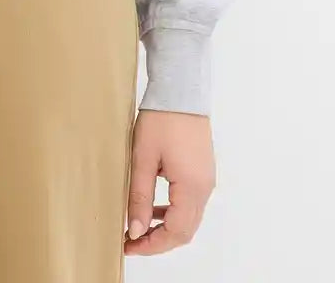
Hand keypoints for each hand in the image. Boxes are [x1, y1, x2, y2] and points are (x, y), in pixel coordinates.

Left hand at [123, 109, 216, 255]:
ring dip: (165, 228)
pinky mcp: (203, 171)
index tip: (128, 245)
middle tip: (131, 240)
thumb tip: (135, 230)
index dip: (151, 245)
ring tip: (139, 226)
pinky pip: (190, 203)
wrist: (181, 89)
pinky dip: (173, 212)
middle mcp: (204, 189)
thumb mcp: (143, 158)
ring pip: (188, 219)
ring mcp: (206, 179)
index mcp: (191, 188)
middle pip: (184, 231)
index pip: (174, 233)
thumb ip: (139, 197)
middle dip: (158, 241)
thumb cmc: (161, 119)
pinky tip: (154, 206)